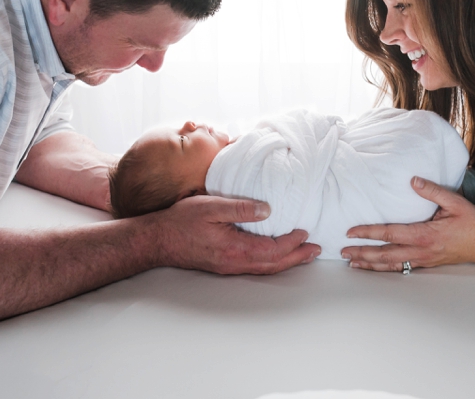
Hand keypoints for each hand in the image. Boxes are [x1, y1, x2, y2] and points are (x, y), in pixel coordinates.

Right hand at [148, 195, 320, 274]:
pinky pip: (255, 266)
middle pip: (274, 264)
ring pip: (265, 268)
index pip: (273, 249)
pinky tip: (275, 256)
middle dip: (297, 257)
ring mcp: (229, 266)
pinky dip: (271, 262)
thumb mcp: (212, 206)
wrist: (158, 240)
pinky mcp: (224, 265)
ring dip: (287, 262)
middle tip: (316, 250)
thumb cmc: (182, 221)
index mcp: (235, 248)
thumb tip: (269, 209)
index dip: (292, 242)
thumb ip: (241, 207)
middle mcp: (235, 262)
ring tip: (303, 255)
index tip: (305, 231)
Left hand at [340, 176, 474, 276]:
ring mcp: (422, 259)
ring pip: (390, 265)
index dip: (368, 233)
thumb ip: (433, 191)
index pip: (389, 233)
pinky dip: (384, 269)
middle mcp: (420, 250)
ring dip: (370, 264)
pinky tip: (374, 268)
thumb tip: (413, 180)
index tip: (351, 232)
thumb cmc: (472, 223)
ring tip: (352, 263)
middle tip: (343, 252)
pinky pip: (400, 268)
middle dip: (362, 253)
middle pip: (384, 254)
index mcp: (424, 234)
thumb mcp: (455, 202)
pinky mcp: (425, 263)